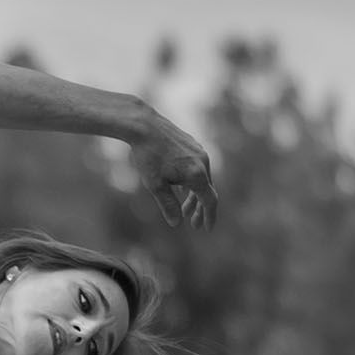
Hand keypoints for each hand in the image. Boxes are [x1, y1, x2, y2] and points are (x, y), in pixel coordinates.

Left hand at [127, 112, 216, 230]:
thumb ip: (168, 205)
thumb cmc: (147, 156)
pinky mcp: (192, 145)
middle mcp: (203, 162)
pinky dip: (192, 182)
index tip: (206, 229)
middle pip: (207, 191)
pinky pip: (197, 168)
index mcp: (197, 174)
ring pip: (202, 179)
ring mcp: (199, 152)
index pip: (210, 201)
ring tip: (185, 210)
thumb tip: (176, 224)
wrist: (144, 125)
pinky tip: (181, 189)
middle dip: (200, 210)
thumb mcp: (155, 185)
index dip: (209, 217)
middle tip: (193, 225)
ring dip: (194, 196)